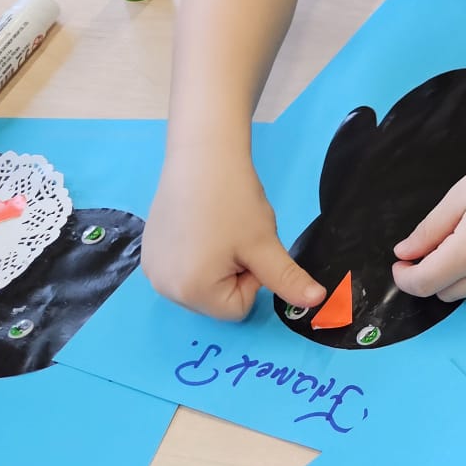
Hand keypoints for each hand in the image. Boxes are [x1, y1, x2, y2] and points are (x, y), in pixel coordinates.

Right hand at [142, 151, 324, 319]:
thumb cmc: (235, 202)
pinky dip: (197, 253)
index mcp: (191, 293)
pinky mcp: (148, 252)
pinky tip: (200, 224)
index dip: (252, 279)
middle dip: (233, 273)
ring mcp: (152, 270)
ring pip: (202, 283)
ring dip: (217, 263)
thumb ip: (287, 280)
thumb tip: (317, 301)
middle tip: (234, 237)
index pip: (238, 309)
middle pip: (217, 299)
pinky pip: (183, 268)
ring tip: (218, 229)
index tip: (248, 247)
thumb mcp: (265, 245)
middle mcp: (163, 289)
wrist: (202, 157)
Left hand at [392, 134, 465, 301]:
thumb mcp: (460, 196)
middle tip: (426, 245)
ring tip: (455, 236)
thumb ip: (430, 230)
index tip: (399, 260)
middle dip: (427, 277)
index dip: (404, 278)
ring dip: (451, 274)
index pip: (425, 284)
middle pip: (445, 293)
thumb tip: (405, 253)